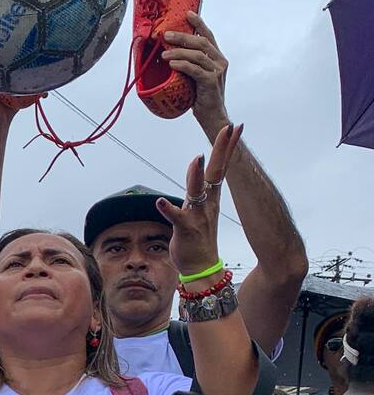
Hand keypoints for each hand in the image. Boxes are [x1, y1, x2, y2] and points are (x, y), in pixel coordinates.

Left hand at [157, 123, 242, 276]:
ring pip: (197, 192)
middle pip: (216, 172)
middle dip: (222, 150)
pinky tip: (160, 202)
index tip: (235, 127)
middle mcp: (207, 203)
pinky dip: (169, 209)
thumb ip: (198, 187)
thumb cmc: (198, 236)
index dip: (227, 147)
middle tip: (229, 128)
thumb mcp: (199, 207)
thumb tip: (198, 168)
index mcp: (210, 197)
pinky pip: (177, 218)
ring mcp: (197, 216)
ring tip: (197, 158)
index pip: (221, 167)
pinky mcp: (185, 229)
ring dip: (196, 176)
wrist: (201, 267)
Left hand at [162, 12, 228, 132]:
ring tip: (164, 53)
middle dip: (183, 36)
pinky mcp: (211, 82)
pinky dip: (183, 65)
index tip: (187, 14)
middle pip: (201, 42)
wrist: (211, 115)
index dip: (198, 23)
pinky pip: (195, 69)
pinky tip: (172, 63)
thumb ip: (189, 63)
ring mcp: (217, 71)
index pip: (208, 36)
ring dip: (179, 52)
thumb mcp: (194, 75)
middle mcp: (220, 61)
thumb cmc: (201, 95)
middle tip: (166, 35)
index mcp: (217, 57)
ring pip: (197, 55)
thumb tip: (169, 52)